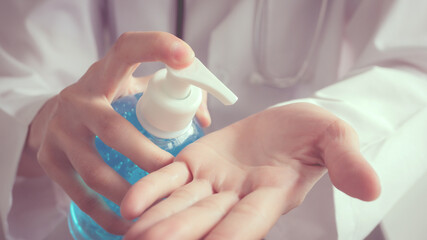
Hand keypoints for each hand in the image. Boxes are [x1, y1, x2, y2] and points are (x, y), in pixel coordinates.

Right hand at [19, 32, 209, 233]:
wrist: (54, 115)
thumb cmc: (108, 100)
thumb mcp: (133, 88)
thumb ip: (170, 95)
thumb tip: (202, 122)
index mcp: (105, 75)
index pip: (128, 49)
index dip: (156, 47)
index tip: (185, 57)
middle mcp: (78, 99)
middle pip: (113, 129)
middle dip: (147, 156)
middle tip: (177, 172)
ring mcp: (59, 130)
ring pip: (95, 170)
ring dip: (129, 193)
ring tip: (156, 206)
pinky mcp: (49, 158)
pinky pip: (78, 193)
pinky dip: (104, 213)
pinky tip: (125, 224)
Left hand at [121, 103, 380, 239]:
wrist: (283, 122)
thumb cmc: (310, 131)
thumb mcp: (333, 138)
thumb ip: (345, 160)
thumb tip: (371, 188)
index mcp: (271, 196)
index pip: (247, 223)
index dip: (229, 236)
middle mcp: (237, 198)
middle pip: (205, 221)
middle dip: (178, 233)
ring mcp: (212, 183)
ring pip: (182, 206)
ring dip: (158, 220)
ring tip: (132, 232)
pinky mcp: (194, 164)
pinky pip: (170, 179)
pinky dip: (152, 190)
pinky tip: (129, 203)